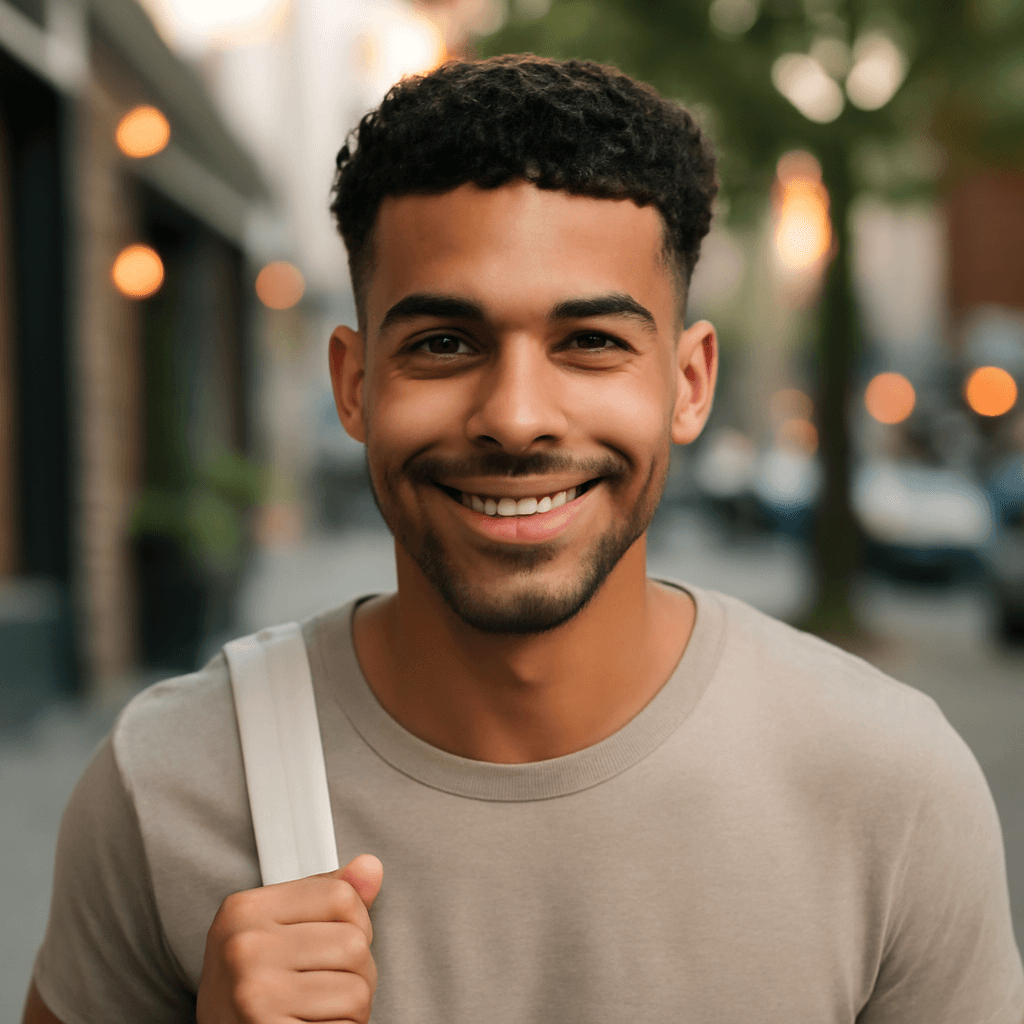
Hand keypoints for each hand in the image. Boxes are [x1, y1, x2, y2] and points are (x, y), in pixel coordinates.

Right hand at [197, 854, 382, 1023]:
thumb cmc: (248, 985)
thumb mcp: (273, 928)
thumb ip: (325, 896)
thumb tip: (370, 867)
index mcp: (245, 910)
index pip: (341, 896)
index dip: (356, 921)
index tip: (337, 939)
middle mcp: (245, 948)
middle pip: (354, 944)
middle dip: (358, 970)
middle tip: (329, 984)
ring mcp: (255, 993)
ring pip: (357, 991)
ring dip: (352, 1007)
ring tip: (321, 1008)